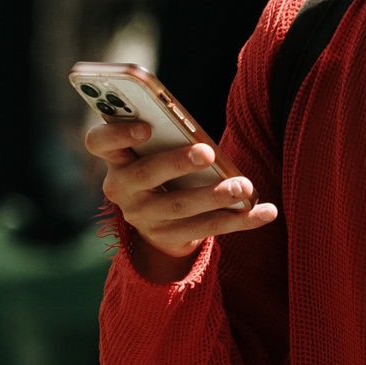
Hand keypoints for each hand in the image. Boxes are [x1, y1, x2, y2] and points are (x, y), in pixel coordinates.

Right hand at [87, 119, 276, 279]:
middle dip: (177, 163)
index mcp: (115, 158)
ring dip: (214, 196)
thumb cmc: (160, 163)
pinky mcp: (170, 237)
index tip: (146, 127)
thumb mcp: (153, 148)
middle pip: (146, 175)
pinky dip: (241, 221)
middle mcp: (122, 189)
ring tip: (243, 187)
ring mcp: (145, 217)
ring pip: (179, 207)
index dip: (118, 134)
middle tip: (207, 152)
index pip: (99, 142)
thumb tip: (198, 134)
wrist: (157, 216)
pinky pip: (208, 229)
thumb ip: (165, 133)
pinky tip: (266, 211)